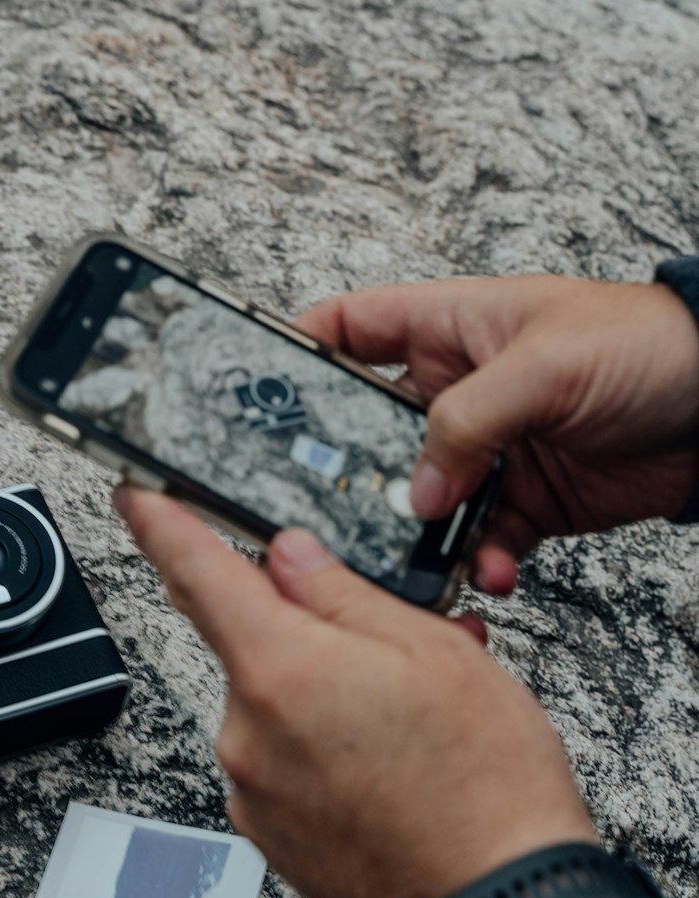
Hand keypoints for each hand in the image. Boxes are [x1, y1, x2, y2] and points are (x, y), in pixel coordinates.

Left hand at [115, 487, 595, 897]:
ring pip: (272, 704)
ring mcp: (253, 792)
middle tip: (386, 644)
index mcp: (279, 669)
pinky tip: (383, 764)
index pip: (197, 572)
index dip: (161, 524)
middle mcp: (247, 733)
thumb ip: (343, 594)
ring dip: (320, 692)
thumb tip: (290, 559)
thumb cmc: (484, 786)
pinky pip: (279, 762)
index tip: (137, 499)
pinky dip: (319, 749)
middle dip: (304, 629)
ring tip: (404, 720)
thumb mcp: (432, 649)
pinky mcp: (269, 837)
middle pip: (250, 643)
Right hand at [300, 276, 698, 595]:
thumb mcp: (544, 366)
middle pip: (368, 430)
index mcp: (446, 329)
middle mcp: (455, 390)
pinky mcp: (524, 500)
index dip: (296, 351)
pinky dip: (480, 562)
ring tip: (420, 556)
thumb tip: (417, 490)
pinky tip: (494, 570)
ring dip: (417, 533)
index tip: (255, 390)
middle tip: (326, 506)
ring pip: (419, 499)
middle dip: (347, 471)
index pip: (348, 328)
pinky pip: (479, 540)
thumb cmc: (643, 344)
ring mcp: (488, 449)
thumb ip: (468, 422)